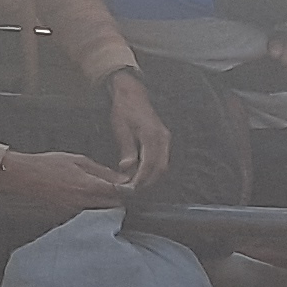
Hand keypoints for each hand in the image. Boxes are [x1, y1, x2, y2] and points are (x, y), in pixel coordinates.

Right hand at [0, 148, 133, 209]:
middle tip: (118, 191)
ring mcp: (75, 212)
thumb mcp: (78, 161)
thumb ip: (103, 172)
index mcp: (89, 187)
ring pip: (101, 214)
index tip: (130, 187)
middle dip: (120, 200)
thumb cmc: (48, 165)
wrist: (22, 177)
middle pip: (113, 207)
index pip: (119, 195)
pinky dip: (92, 210)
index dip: (128, 191)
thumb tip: (123, 179)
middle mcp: (84, 203)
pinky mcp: (67, 217)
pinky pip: (87, 216)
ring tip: (102, 195)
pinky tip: (88, 201)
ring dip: (106, 206)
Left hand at [102, 71, 170, 188]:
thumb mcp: (121, 129)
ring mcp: (165, 139)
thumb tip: (127, 168)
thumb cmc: (124, 110)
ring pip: (162, 165)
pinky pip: (161, 159)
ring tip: (134, 184)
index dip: (141, 179)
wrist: (132, 94)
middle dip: (147, 182)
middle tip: (132, 191)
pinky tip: (139, 173)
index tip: (130, 189)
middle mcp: (163, 139)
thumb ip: (127, 149)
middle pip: (160, 168)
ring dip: (150, 177)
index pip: (149, 165)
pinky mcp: (163, 140)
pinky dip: (152, 169)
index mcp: (152, 135)